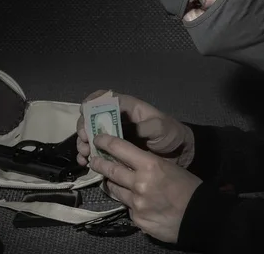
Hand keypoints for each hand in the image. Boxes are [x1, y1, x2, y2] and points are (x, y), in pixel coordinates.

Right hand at [76, 90, 194, 167]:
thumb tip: (126, 131)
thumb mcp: (161, 127)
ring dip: (83, 144)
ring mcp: (115, 136)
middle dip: (84, 127)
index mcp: (127, 108)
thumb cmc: (171, 135)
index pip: (104, 98)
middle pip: (92, 118)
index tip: (84, 113)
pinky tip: (86, 163)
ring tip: (85, 155)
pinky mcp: (114, 152)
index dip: (91, 103)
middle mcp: (117, 120)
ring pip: (91, 136)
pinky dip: (88, 156)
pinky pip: (96, 152)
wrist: (180, 154)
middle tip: (84, 140)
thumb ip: (145, 126)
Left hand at [89, 133, 201, 242]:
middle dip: (99, 164)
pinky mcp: (137, 219)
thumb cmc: (189, 188)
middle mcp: (139, 183)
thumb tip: (131, 161)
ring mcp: (136, 203)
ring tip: (111, 181)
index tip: (98, 139)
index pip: (120, 148)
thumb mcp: (169, 167)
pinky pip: (127, 208)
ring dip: (112, 184)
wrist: (200, 217)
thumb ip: (148, 164)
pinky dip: (130, 203)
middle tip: (93, 160)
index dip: (105, 142)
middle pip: (110, 170)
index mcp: (150, 165)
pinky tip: (139, 203)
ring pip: (115, 190)